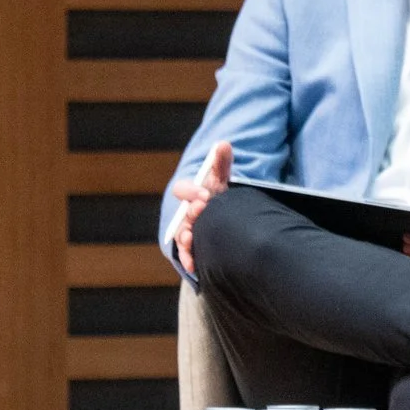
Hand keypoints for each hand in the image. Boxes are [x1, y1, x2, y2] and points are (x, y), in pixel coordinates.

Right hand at [167, 141, 233, 275]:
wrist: (227, 220)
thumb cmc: (221, 196)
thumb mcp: (223, 180)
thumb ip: (222, 163)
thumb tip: (223, 143)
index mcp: (192, 194)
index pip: (183, 189)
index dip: (191, 191)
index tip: (206, 195)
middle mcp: (187, 212)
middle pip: (184, 214)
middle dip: (192, 213)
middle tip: (204, 210)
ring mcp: (189, 230)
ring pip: (182, 235)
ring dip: (185, 237)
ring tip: (191, 238)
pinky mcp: (193, 248)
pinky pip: (187, 255)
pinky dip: (189, 259)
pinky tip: (193, 265)